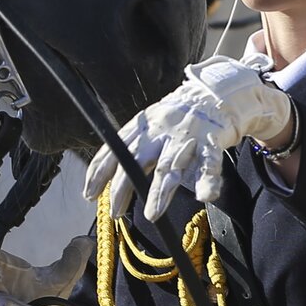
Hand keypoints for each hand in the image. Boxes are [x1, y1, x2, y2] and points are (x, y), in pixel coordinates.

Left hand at [83, 54, 292, 219]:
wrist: (216, 92)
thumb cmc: (178, 116)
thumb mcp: (151, 124)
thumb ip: (134, 146)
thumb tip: (106, 173)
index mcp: (145, 125)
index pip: (117, 147)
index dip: (101, 170)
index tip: (89, 193)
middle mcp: (162, 130)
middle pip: (138, 159)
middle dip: (124, 186)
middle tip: (115, 212)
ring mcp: (186, 136)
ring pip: (171, 164)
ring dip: (160, 190)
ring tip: (152, 213)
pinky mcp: (212, 141)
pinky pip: (210, 162)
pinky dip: (208, 179)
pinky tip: (205, 195)